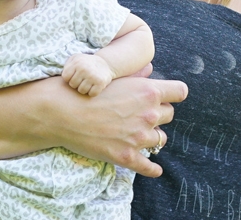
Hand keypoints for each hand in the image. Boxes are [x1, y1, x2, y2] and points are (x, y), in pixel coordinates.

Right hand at [47, 64, 187, 177]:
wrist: (61, 112)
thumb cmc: (84, 90)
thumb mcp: (112, 76)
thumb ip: (136, 75)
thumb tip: (149, 71)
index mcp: (147, 91)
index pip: (180, 92)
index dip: (173, 93)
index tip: (167, 96)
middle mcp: (148, 114)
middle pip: (169, 114)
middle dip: (158, 113)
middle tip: (142, 113)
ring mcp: (138, 137)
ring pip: (160, 139)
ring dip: (152, 136)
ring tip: (139, 134)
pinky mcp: (127, 157)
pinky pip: (149, 167)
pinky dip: (152, 168)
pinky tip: (154, 169)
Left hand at [62, 53, 114, 95]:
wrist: (105, 63)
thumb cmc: (86, 63)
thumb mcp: (75, 58)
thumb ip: (66, 65)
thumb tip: (57, 75)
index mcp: (77, 63)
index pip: (66, 78)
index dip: (69, 78)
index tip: (74, 76)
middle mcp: (84, 69)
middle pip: (73, 85)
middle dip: (76, 84)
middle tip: (82, 80)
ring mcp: (93, 77)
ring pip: (81, 91)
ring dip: (84, 89)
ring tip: (88, 83)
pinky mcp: (101, 83)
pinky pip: (92, 94)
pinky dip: (92, 92)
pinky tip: (94, 86)